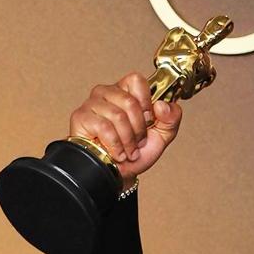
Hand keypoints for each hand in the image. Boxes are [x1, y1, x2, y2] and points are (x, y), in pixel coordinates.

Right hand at [68, 72, 183, 187]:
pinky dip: (116, 145)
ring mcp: (92, 104)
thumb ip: (172, 117)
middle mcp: (107, 93)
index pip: (136, 80)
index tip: (149, 120)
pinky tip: (117, 153)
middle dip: (139, 128)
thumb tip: (162, 105)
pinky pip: (104, 127)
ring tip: (128, 149)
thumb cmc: (137, 151)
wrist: (121, 173)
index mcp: (127, 92)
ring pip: (118, 115)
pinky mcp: (81, 118)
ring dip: (128, 140)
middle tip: (138, 141)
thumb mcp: (163, 134)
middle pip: (130, 101)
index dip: (147, 102)